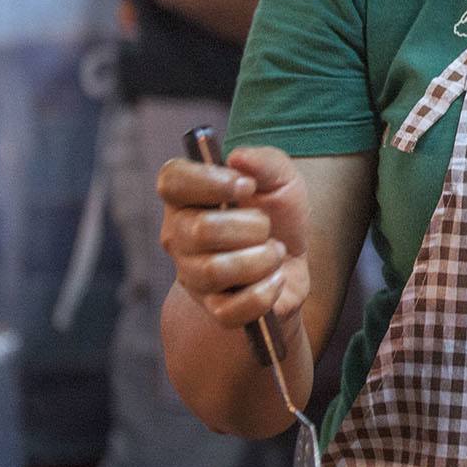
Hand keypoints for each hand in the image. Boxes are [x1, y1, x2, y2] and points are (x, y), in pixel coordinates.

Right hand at [157, 145, 310, 332]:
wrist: (294, 262)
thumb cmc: (278, 214)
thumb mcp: (282, 179)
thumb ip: (265, 162)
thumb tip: (238, 157)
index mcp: (187, 196)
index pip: (171, 181)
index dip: (208, 181)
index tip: (246, 185)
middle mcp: (179, 234)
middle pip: (200, 230)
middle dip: (250, 227)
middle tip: (267, 227)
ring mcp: (192, 274)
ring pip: (213, 271)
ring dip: (261, 260)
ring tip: (275, 253)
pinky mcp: (213, 308)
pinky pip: (231, 309)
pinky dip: (264, 293)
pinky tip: (275, 280)